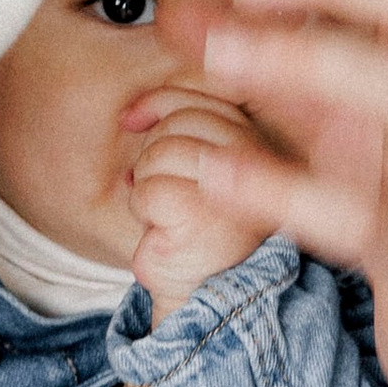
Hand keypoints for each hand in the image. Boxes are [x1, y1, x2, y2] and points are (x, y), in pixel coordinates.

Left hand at [126, 95, 270, 316]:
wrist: (199, 288)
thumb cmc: (192, 223)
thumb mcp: (191, 161)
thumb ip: (175, 125)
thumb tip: (130, 115)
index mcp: (257, 138)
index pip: (200, 98)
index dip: (157, 103)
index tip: (131, 122)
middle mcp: (257, 157)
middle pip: (180, 121)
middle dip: (154, 153)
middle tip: (165, 188)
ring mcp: (236, 186)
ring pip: (161, 152)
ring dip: (147, 183)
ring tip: (166, 210)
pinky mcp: (205, 215)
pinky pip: (149, 189)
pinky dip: (143, 208)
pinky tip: (162, 228)